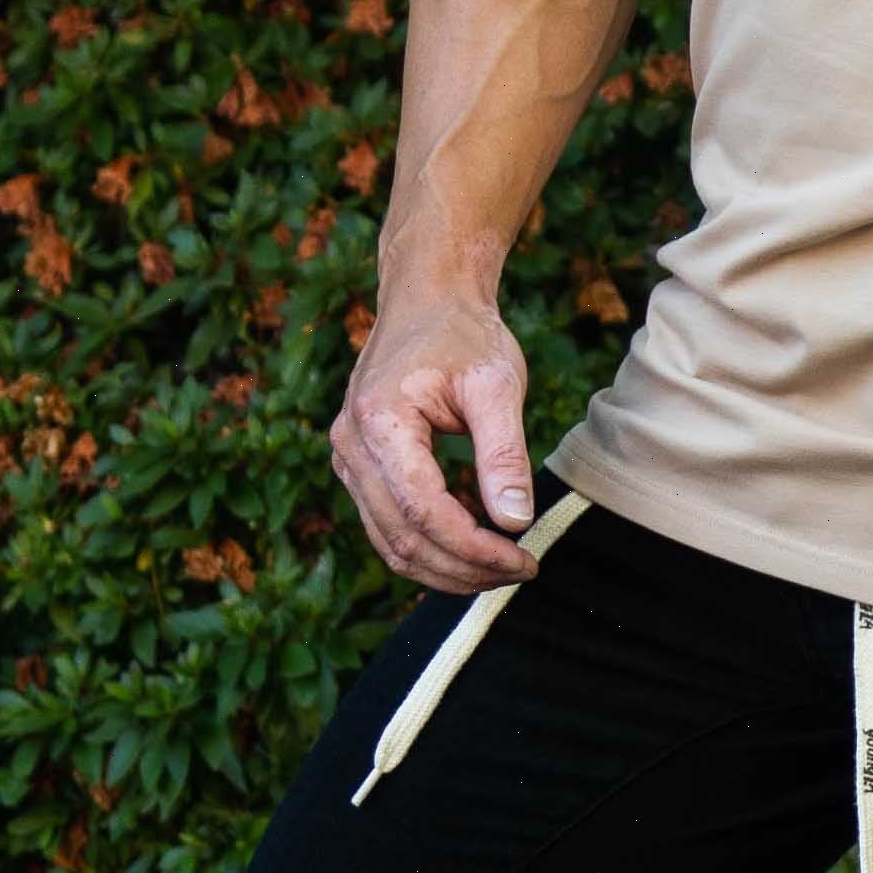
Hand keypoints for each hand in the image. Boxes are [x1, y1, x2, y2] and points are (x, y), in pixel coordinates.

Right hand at [331, 289, 543, 593]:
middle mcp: (351, 446)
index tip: (524, 559)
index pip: (424, 511)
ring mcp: (348, 460)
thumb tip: (515, 521)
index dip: (474, 548)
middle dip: (464, 567)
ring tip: (502, 568)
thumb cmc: (464, 336)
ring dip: (446, 568)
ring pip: (390, 543)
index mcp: (380, 421)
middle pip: (403, 538)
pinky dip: (429, 548)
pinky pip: (387, 527)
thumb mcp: (496, 386)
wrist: (426, 302)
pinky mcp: (358, 469)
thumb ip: (505, 454)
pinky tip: (475, 547)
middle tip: (521, 571)